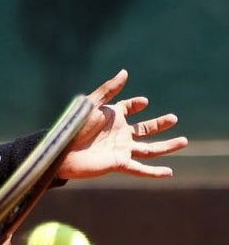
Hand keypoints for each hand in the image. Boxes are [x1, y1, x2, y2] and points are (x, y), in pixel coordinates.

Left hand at [58, 69, 188, 179]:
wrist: (61, 151)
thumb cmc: (73, 127)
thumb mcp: (93, 105)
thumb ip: (109, 90)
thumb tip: (125, 72)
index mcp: (112, 117)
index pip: (128, 108)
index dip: (135, 104)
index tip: (143, 102)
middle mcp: (118, 134)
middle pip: (144, 129)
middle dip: (159, 124)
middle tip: (174, 118)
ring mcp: (120, 149)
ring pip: (149, 149)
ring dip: (167, 146)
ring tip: (184, 141)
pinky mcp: (118, 163)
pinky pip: (140, 168)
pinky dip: (154, 172)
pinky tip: (169, 172)